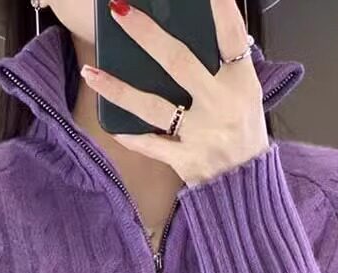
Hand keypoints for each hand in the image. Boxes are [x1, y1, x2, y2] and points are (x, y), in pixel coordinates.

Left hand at [80, 0, 270, 187]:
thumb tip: (196, 35)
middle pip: (179, 63)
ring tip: (90, 72)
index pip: (232, 38)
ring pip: (153, 106)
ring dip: (118, 89)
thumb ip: (224, 69)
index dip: (221, 10)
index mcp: (241, 85)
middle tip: (120, 11)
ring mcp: (201, 134)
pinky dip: (132, 137)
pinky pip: (152, 145)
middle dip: (147, 35)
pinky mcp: (187, 161)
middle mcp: (221, 106)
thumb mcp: (246, 98)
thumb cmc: (244, 139)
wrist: (247, 189)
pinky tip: (112, 127)